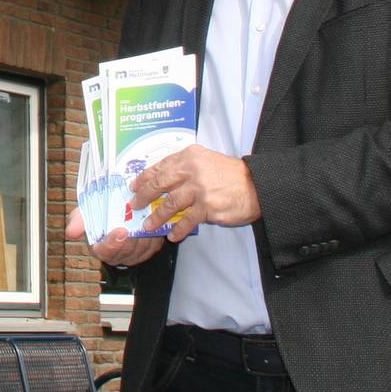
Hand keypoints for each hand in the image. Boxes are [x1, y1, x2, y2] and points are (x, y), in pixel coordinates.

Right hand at [66, 210, 164, 267]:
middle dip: (132, 238)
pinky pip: (153, 246)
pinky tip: (150, 223)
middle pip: (127, 252)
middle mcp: (117, 255)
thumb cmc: (99, 212)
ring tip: (144, 219)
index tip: (121, 231)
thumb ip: (77, 221)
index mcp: (100, 248)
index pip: (106, 252)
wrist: (117, 207)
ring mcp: (133, 255)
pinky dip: (153, 234)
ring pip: (142, 249)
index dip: (113, 243)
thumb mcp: (85, 213)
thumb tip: (70, 232)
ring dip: (144, 234)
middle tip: (136, 223)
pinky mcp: (148, 250)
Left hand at [129, 145, 259, 243]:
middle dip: (144, 196)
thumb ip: (185, 166)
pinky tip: (172, 235)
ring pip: (170, 204)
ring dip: (157, 217)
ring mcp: (199, 189)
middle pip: (160, 184)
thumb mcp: (206, 160)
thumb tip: (163, 179)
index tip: (134, 185)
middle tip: (135, 205)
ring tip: (149, 225)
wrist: (256, 185)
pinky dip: (178, 229)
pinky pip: (187, 221)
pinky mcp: (207, 207)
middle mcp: (192, 170)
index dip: (144, 177)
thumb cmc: (231, 174)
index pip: (160, 166)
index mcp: (190, 156)